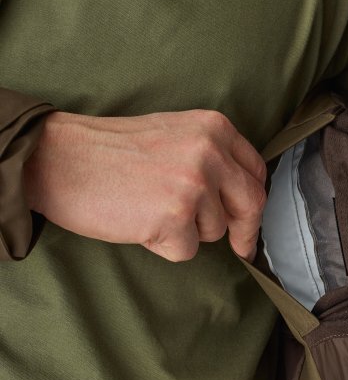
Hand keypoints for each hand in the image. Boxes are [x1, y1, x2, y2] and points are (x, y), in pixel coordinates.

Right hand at [24, 109, 266, 261]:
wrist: (60, 159)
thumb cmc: (111, 151)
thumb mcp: (175, 135)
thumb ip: (212, 158)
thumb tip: (238, 198)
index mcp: (214, 128)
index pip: (256, 172)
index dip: (255, 202)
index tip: (250, 221)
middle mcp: (210, 153)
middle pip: (252, 203)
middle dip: (247, 232)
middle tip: (241, 248)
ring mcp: (194, 185)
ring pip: (215, 231)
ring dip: (188, 232)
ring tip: (151, 210)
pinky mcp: (174, 217)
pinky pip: (186, 250)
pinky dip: (165, 246)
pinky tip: (141, 223)